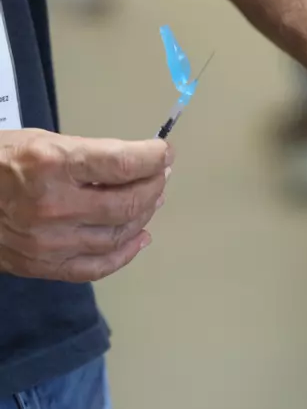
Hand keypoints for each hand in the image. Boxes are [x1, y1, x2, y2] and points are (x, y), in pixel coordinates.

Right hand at [0, 129, 172, 281]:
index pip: (124, 163)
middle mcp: (54, 205)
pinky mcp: (44, 266)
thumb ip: (90, 155)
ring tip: (150, 200)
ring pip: (121, 233)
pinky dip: (127, 252)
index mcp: (52, 164)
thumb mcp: (41, 142)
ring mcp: (50, 241)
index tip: (164, 153)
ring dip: (144, 215)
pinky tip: (139, 237)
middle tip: (160, 175)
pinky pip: (99, 266)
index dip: (154, 157)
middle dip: (154, 185)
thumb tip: (141, 162)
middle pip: (130, 201)